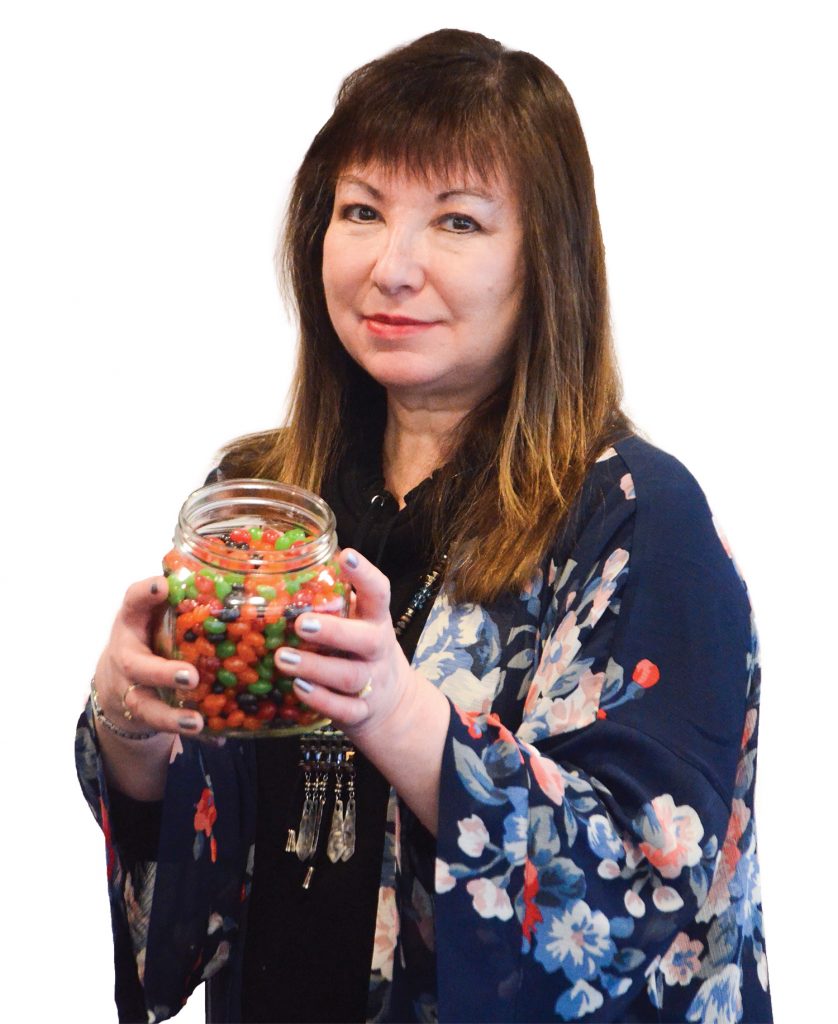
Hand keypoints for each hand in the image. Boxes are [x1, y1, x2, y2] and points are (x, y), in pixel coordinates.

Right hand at [94, 577, 203, 737]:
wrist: (118, 680)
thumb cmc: (150, 635)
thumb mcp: (158, 613)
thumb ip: (185, 601)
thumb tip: (243, 585)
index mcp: (133, 622)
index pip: (133, 601)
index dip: (145, 593)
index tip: (163, 587)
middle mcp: (128, 655)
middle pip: (138, 666)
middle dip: (163, 673)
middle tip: (191, 676)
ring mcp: (131, 688)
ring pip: (146, 706)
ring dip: (171, 717)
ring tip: (196, 722)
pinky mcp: (143, 715)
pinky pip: (165, 728)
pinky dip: (193, 735)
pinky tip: (216, 738)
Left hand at [274, 549, 416, 736]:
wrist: (393, 704)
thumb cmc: (362, 653)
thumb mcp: (360, 623)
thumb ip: (336, 603)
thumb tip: (292, 570)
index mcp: (376, 621)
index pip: (379, 593)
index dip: (365, 574)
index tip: (346, 556)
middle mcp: (377, 650)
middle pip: (366, 639)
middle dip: (334, 631)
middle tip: (301, 623)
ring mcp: (372, 683)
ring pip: (348, 676)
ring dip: (315, 667)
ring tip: (283, 658)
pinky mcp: (361, 712)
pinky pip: (343, 709)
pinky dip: (320, 700)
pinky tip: (298, 688)